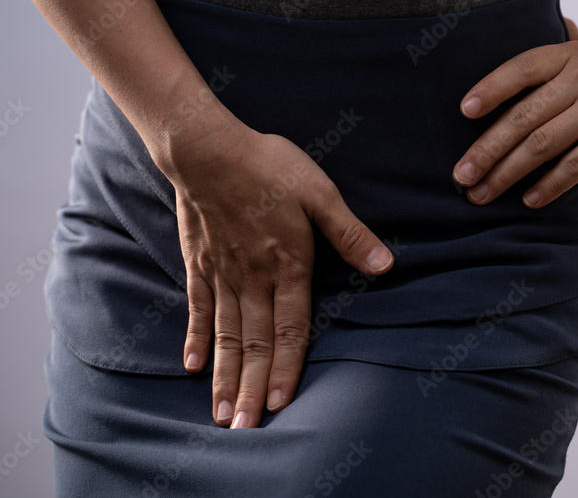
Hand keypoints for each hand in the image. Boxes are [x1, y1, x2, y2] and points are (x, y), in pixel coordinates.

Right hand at [163, 112, 393, 428]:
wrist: (207, 148)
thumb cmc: (268, 165)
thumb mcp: (320, 193)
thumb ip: (350, 233)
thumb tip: (386, 265)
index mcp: (287, 265)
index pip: (289, 327)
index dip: (285, 367)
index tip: (280, 404)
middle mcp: (252, 278)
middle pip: (252, 342)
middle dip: (250, 388)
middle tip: (245, 429)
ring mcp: (222, 273)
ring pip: (224, 335)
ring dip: (224, 375)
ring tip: (221, 413)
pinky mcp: (200, 263)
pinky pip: (198, 308)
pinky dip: (196, 338)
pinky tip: (191, 365)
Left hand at [451, 19, 577, 207]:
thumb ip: (568, 42)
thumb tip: (551, 14)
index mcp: (570, 55)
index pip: (521, 68)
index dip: (491, 88)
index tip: (463, 112)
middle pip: (523, 116)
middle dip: (487, 150)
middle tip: (461, 176)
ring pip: (542, 144)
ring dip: (507, 174)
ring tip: (483, 194)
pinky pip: (574, 164)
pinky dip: (548, 185)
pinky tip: (528, 200)